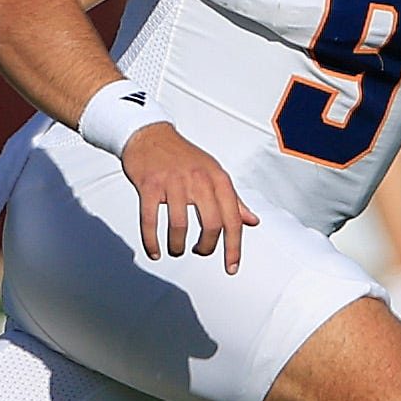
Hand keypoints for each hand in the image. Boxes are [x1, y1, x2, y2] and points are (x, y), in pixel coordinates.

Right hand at [120, 124, 259, 271]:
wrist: (150, 135)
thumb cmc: (182, 156)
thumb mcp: (214, 173)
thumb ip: (234, 199)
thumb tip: (251, 220)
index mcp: (217, 178)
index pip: (233, 219)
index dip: (234, 247)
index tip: (231, 266)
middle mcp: (198, 180)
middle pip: (211, 225)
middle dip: (206, 247)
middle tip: (200, 251)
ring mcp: (173, 182)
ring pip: (180, 226)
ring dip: (178, 246)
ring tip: (176, 249)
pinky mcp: (149, 185)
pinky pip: (150, 220)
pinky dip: (152, 241)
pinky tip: (155, 250)